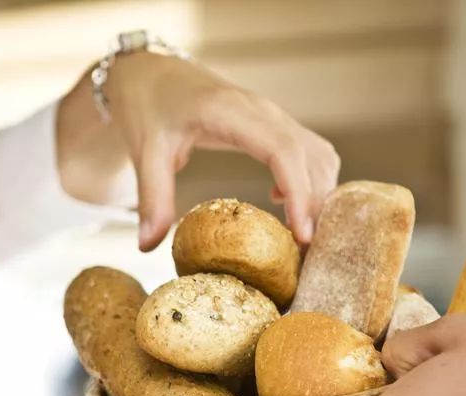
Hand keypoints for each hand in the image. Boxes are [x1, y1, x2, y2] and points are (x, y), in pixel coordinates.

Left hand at [56, 52, 339, 250]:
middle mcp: (262, 111)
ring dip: (319, 194)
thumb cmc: (147, 106)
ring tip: (302, 236)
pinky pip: (308, 151)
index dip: (300, 193)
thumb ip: (152, 198)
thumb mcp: (146, 152)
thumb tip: (147, 247)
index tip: (302, 235)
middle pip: (310, 156)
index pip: (283, 151)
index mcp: (232, 112)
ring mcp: (272, 116)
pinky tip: (283, 203)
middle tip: (306, 252)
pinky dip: (311, 181)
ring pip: (317, 154)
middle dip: (316, 205)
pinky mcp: (273, 124)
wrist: (149, 72)